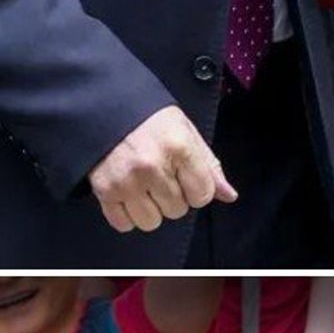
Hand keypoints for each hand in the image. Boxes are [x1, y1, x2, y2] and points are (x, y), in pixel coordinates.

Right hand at [88, 106, 236, 233]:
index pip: (202, 195)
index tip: (187, 177)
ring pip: (151, 222)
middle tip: (162, 175)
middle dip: (174, 197)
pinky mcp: (104, 191)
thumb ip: (209, 165)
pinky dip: (128, 215)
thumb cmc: (152, 119)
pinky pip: (124, 224)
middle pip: (177, 210)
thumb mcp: (187, 132)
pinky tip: (129, 193)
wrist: (108, 108)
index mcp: (179, 148)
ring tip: (145, 185)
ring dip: (151, 209)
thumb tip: (229, 195)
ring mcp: (126, 181)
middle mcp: (153, 167)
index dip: (197, 189)